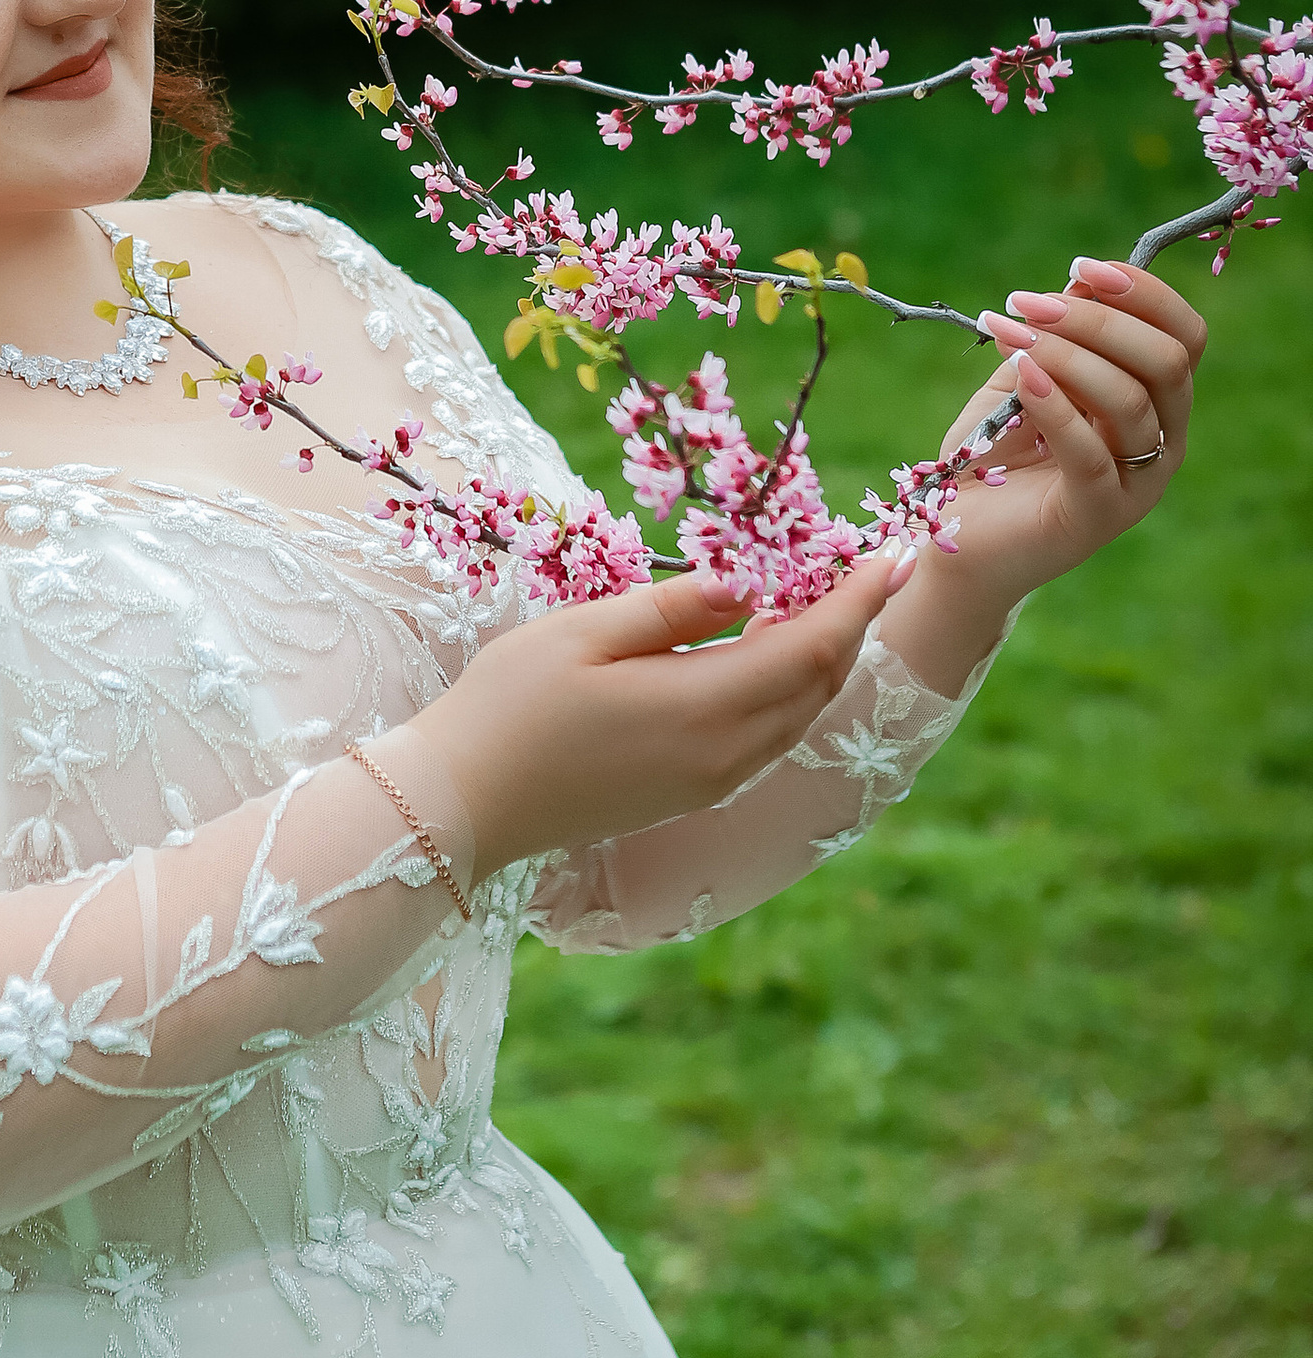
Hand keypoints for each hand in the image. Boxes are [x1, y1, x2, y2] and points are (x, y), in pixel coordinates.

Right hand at [389, 544, 918, 879]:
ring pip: (798, 716)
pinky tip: (771, 655)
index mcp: (703, 708)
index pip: (813, 648)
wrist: (465, 803)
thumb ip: (671, 609)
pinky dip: (789, 691)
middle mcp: (725, 755)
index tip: (893, 554)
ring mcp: (711, 781)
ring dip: (823, 658)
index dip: (859, 600)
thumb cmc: (509, 704)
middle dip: (852, 624)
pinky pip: (769, 737)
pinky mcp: (692, 793)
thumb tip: (748, 586)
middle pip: (819, 685)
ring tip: (827, 601)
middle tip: (867, 566)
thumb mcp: (582, 632)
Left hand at [923, 253, 1206, 623]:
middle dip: (1098, 319)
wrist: (960, 535)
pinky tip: (1021, 373)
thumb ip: (1055, 336)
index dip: (1143, 294)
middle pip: (1166, 361)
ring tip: (1011, 334)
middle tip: (1029, 303)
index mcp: (1155, 402)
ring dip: (1068, 353)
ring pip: (1130, 400)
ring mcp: (1137, 482)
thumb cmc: (994, 453)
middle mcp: (1162, 441)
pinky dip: (1055, 403)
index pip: (1183, 337)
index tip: (1081, 268)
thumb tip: (1082, 282)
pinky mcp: (1099, 515)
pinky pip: (1091, 452)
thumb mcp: (1024, 377)